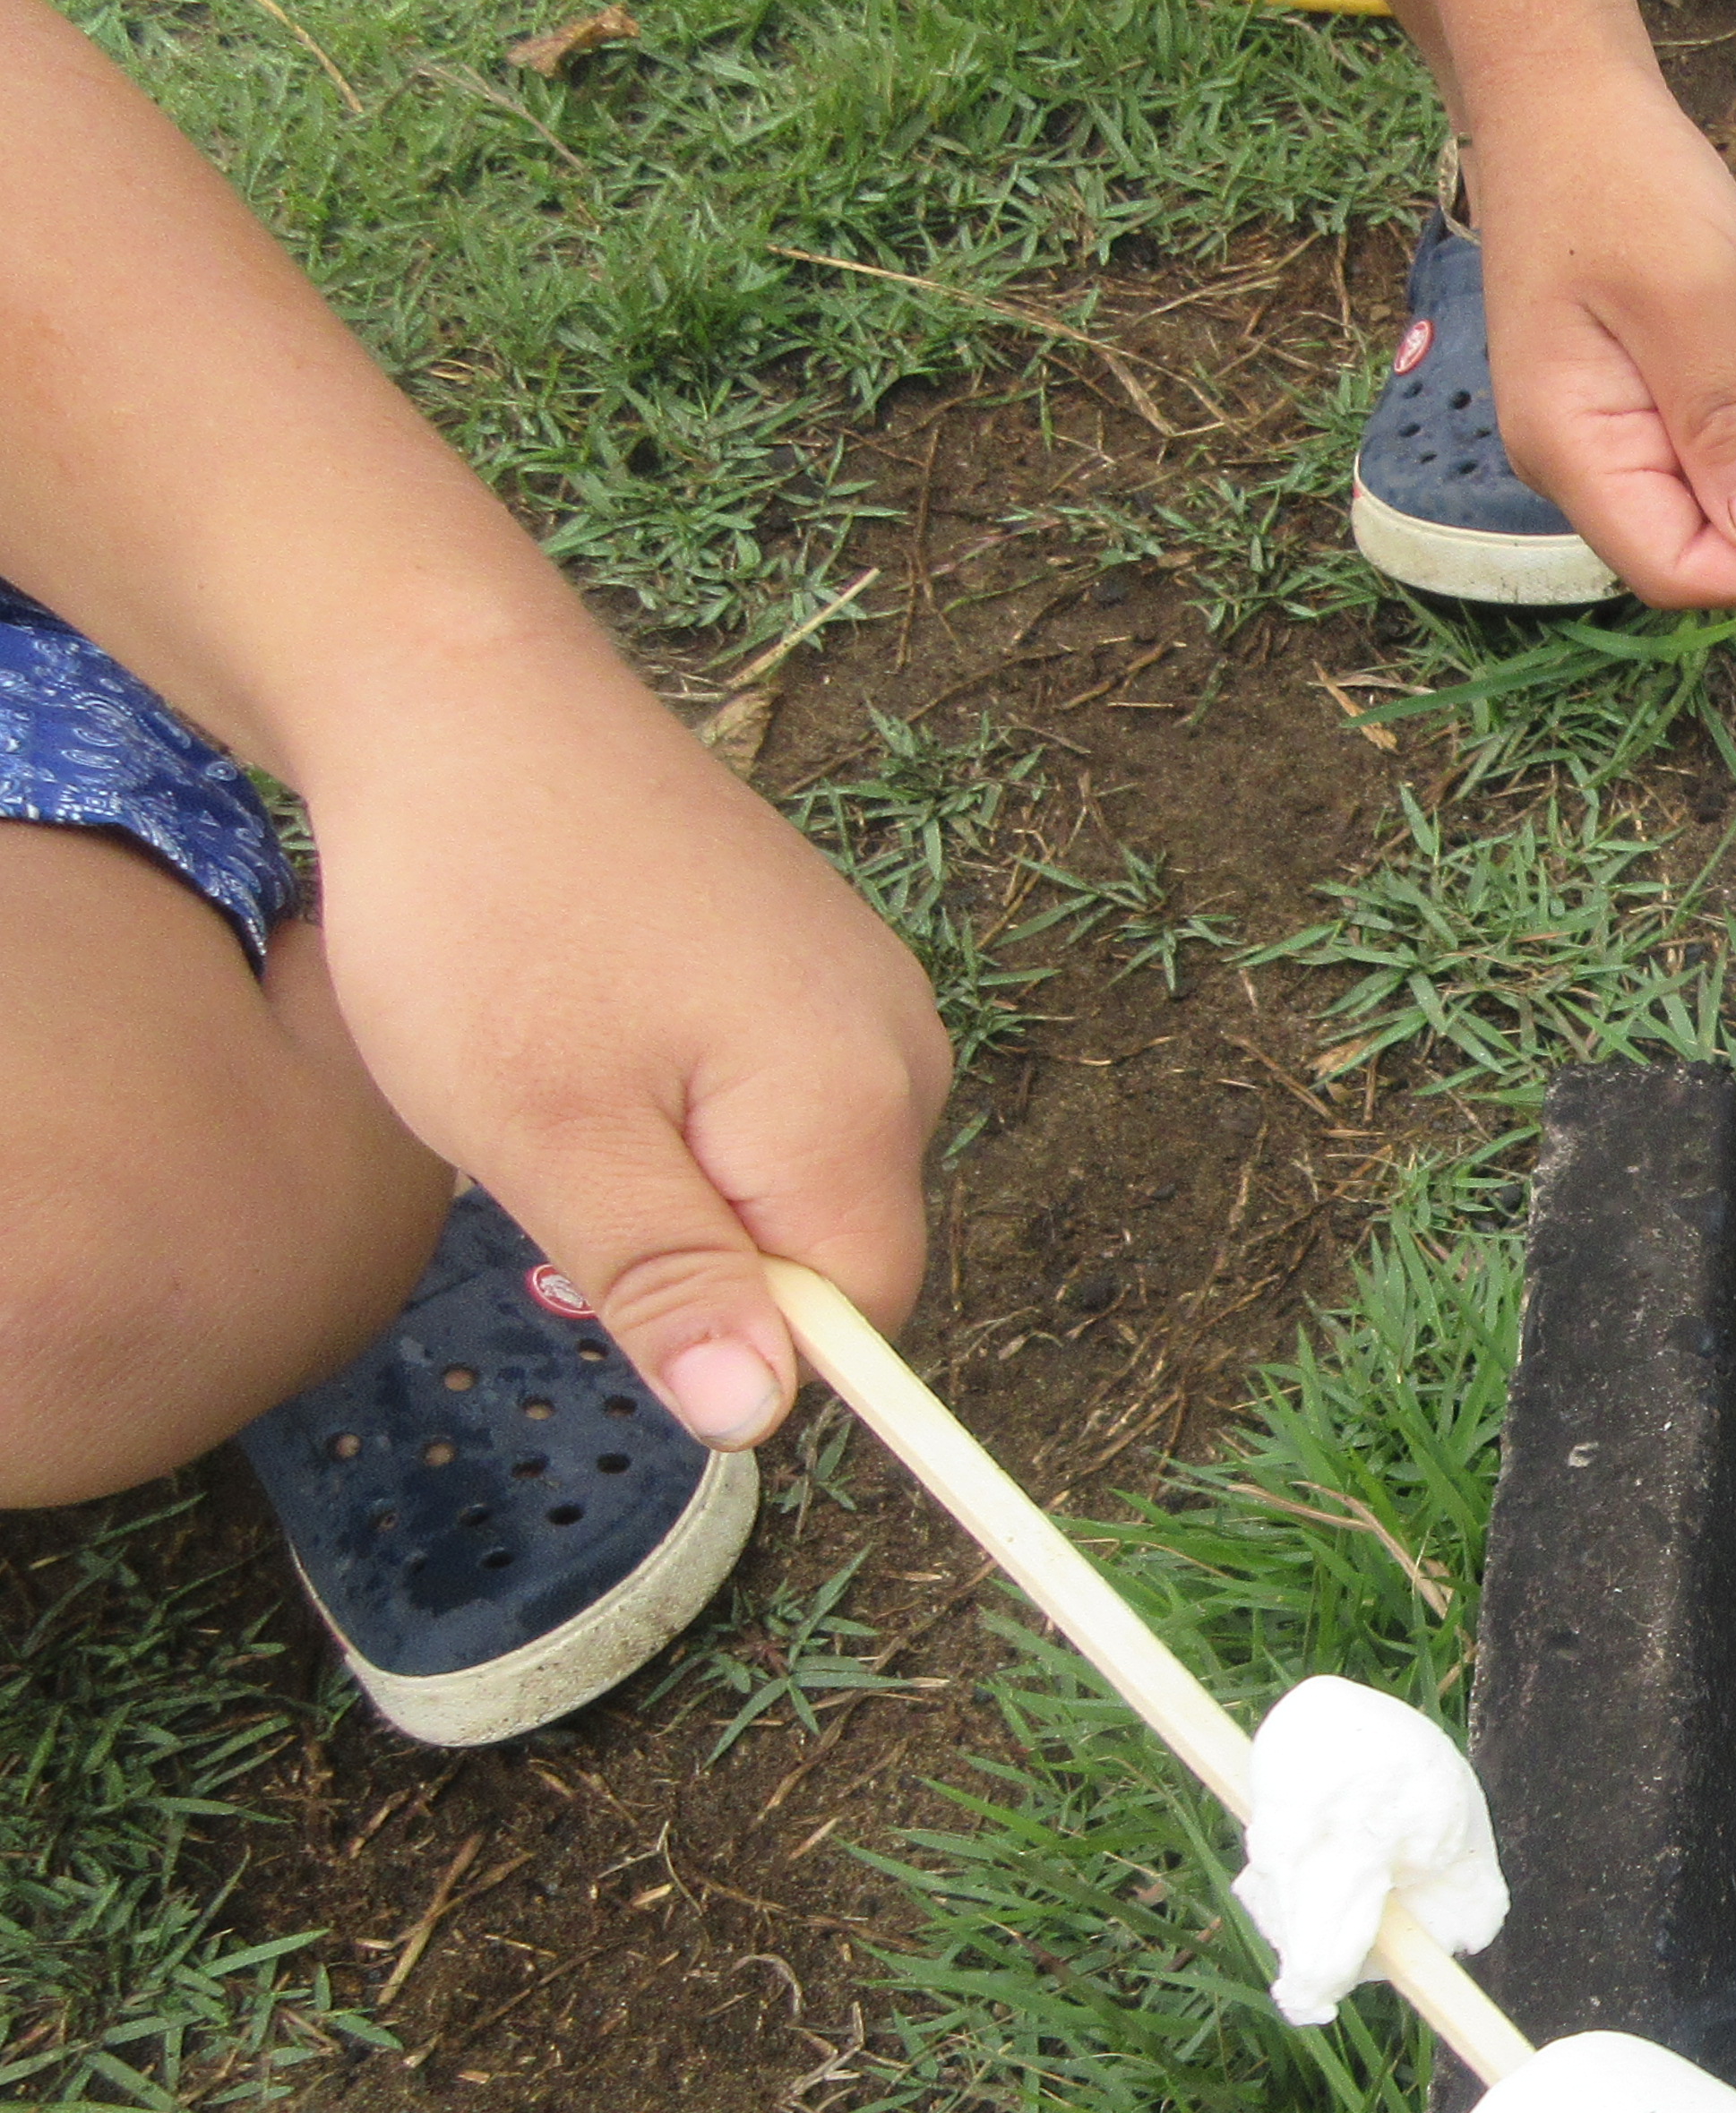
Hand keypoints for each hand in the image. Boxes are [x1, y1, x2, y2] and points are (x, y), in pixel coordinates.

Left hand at [304, 683, 947, 1449]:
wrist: (458, 692)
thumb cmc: (486, 910)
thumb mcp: (547, 1133)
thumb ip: (667, 1282)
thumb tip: (758, 1420)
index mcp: (854, 1102)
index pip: (860, 1316)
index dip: (737, 1342)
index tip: (591, 1283)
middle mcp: (901, 1046)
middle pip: (831, 1246)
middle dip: (692, 1257)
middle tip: (538, 1182)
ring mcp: (862, 989)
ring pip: (792, 1171)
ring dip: (674, 1183)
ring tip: (547, 1098)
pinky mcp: (813, 950)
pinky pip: (777, 1092)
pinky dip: (681, 1108)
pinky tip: (582, 1040)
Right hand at [1461, 76, 1735, 610]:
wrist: (1569, 95)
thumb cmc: (1617, 181)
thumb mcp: (1689, 301)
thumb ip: (1728, 427)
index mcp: (1571, 448)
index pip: (1671, 569)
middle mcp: (1583, 456)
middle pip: (1716, 532)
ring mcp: (1615, 427)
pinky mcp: (1648, 397)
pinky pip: (1734, 429)